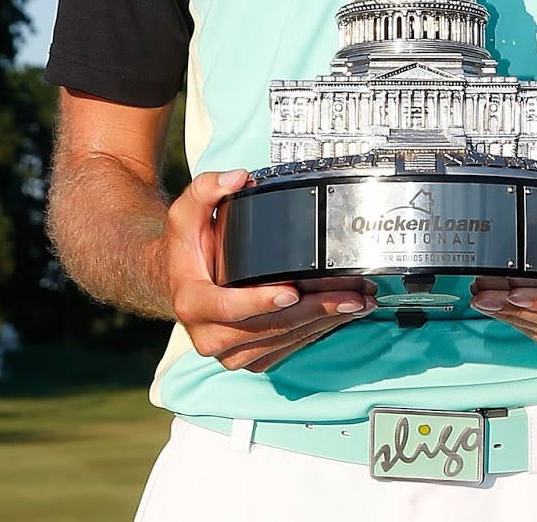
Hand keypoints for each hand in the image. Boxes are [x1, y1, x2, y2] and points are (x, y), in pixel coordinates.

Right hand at [166, 168, 374, 371]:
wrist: (179, 283)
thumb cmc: (186, 250)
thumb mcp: (186, 214)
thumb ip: (206, 189)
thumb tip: (237, 178)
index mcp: (193, 303)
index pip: (228, 307)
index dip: (260, 301)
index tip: (291, 292)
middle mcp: (209, 335)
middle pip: (270, 326)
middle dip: (315, 310)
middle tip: (350, 296)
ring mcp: (230, 351)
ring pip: (284, 340)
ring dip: (324, 322)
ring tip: (356, 302)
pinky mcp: (249, 358)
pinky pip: (287, 349)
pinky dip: (316, 331)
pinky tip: (339, 315)